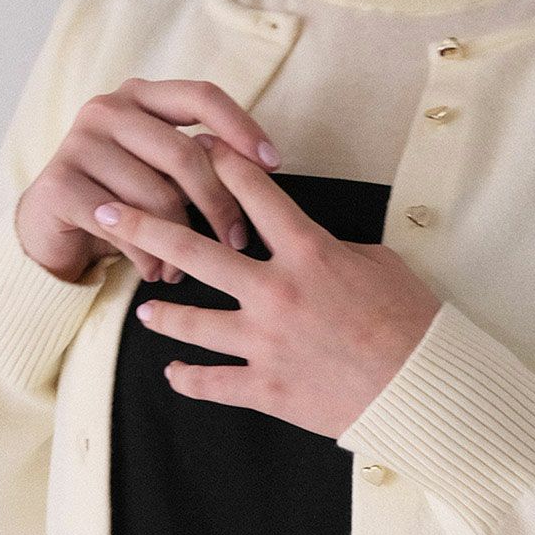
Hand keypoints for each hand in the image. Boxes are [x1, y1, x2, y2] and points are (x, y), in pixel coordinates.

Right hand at [14, 79, 280, 284]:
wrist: (53, 228)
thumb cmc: (125, 197)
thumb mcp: (166, 171)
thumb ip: (201, 161)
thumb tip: (261, 174)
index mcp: (141, 95)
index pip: (203, 96)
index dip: (242, 128)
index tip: (274, 163)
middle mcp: (108, 109)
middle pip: (184, 153)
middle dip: (219, 203)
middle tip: (237, 240)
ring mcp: (78, 143)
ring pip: (156, 194)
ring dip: (181, 243)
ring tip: (187, 268)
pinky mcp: (59, 185)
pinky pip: (124, 226)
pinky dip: (148, 256)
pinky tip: (156, 272)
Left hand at [96, 134, 443, 439]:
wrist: (423, 386)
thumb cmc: (411, 320)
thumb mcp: (380, 264)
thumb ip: (335, 248)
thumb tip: (313, 241)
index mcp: (309, 253)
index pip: (256, 196)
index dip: (224, 165)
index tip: (198, 147)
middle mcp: (277, 292)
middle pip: (197, 252)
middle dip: (147, 227)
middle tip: (110, 213)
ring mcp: (266, 343)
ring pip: (194, 322)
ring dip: (164, 312)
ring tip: (143, 308)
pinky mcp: (267, 388)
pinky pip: (213, 383)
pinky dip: (188, 378)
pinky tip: (172, 373)